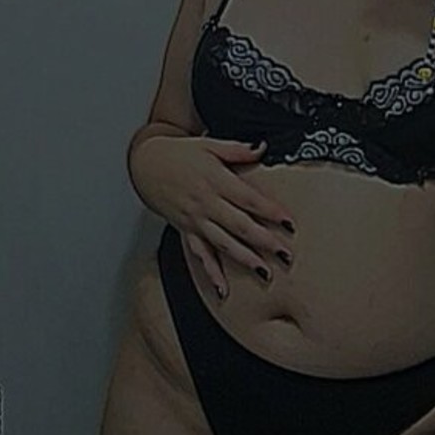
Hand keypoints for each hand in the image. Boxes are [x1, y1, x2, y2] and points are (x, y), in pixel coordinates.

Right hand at [133, 135, 293, 299]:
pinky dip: (211, 273)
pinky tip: (223, 288)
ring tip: (264, 273)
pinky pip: (200, 254)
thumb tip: (262, 148)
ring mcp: (195, 220)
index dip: (269, 211)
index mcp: (215, 181)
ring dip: (244, 259)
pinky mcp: (186, 231)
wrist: (146, 164)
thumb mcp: (209, 145)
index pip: (248, 199)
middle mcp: (206, 204)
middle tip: (285, 254)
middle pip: (239, 225)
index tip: (288, 222)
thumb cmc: (179, 154)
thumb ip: (237, 150)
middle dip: (264, 241)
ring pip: (223, 243)